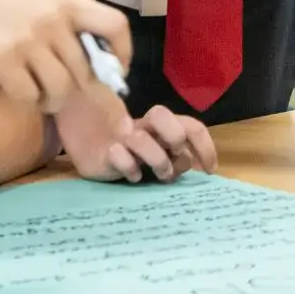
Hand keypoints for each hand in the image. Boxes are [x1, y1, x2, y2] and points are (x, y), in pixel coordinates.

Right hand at [0, 0, 127, 112]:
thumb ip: (65, 19)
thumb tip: (100, 56)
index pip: (116, 26)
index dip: (123, 54)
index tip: (115, 72)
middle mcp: (53, 18)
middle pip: (88, 71)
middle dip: (83, 92)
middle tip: (70, 96)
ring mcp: (29, 39)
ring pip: (63, 89)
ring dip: (54, 101)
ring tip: (41, 95)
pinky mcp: (4, 60)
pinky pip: (32, 96)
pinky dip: (30, 101)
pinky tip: (19, 91)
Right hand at [58, 94, 217, 183]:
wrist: (83, 140)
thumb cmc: (128, 151)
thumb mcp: (156, 153)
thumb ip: (173, 156)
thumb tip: (190, 164)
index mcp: (159, 126)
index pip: (189, 125)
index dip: (205, 146)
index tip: (211, 170)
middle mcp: (142, 127)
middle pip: (162, 115)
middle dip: (177, 137)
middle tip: (178, 158)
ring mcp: (120, 137)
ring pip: (142, 138)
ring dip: (158, 160)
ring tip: (159, 175)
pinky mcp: (102, 152)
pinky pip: (118, 155)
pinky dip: (129, 168)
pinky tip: (131, 177)